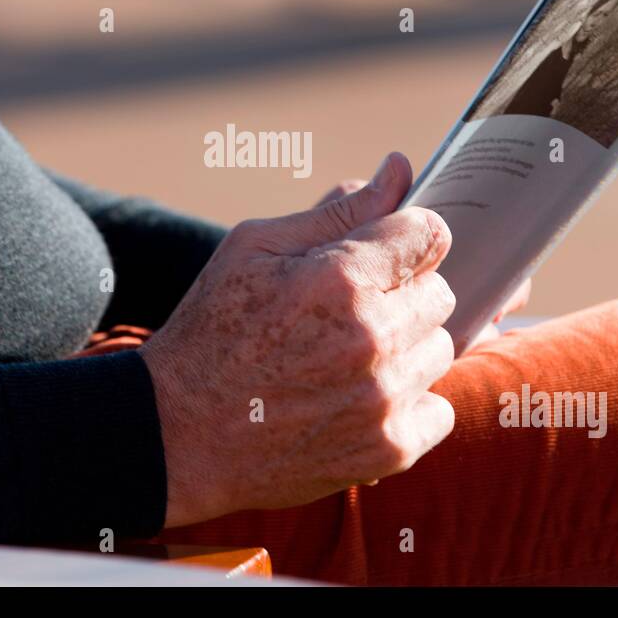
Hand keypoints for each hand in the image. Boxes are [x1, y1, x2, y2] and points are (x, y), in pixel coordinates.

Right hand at [140, 153, 456, 527]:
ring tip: (343, 359)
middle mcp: (372, 338)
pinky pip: (438, 411)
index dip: (404, 239)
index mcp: (340, 278)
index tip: (380, 255)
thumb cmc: (213, 328)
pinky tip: (358, 399)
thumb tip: (399, 167)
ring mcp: (383, 399)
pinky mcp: (388, 449)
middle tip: (346, 313)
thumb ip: (338, 211)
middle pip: (439, 293)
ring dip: (403, 349)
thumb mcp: (256, 248)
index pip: (429, 233)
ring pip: (440, 349)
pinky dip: (407, 405)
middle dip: (400, 294)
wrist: (177, 433)